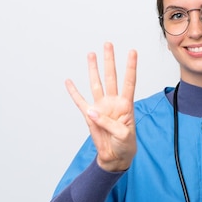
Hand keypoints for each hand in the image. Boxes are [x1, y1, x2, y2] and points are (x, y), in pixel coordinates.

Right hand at [65, 42, 136, 171]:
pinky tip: (69, 81)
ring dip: (93, 69)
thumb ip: (109, 123)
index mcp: (126, 105)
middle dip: (109, 61)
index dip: (130, 67)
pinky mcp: (89, 116)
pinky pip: (79, 101)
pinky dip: (73, 92)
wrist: (115, 157)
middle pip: (111, 77)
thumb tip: (92, 111)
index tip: (132, 52)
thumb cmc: (125, 145)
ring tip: (91, 54)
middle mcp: (113, 102)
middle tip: (108, 44)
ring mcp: (101, 107)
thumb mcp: (123, 135)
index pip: (129, 82)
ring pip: (96, 84)